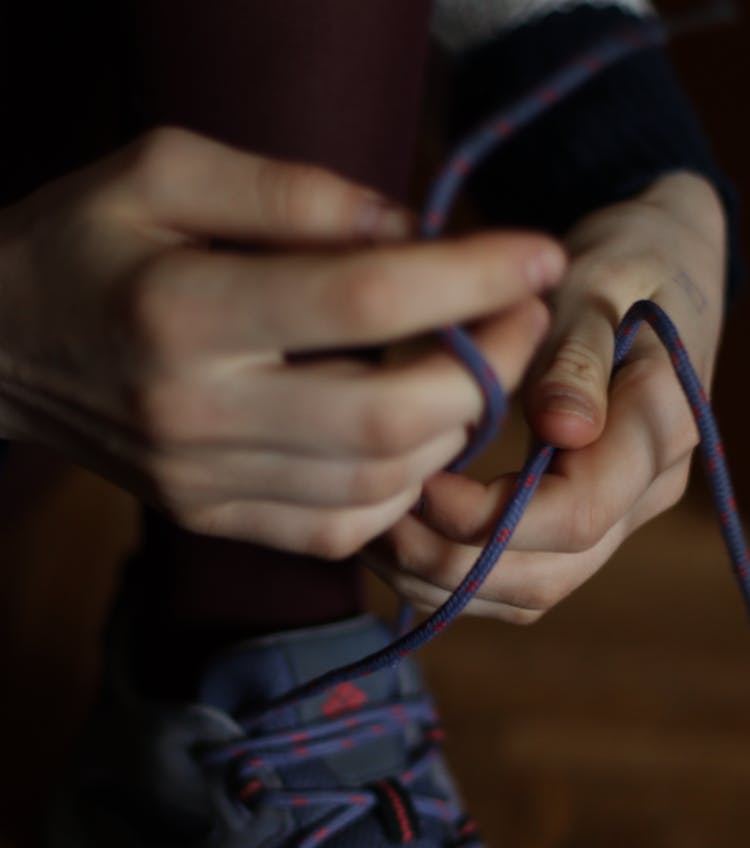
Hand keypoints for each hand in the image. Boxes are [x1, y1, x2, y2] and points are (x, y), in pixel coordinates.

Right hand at [0, 126, 563, 554]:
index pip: (361, 300)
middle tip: (520, 318)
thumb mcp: (165, 170)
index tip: (535, 252)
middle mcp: (197, 413)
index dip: (471, 278)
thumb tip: (411, 232)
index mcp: (182, 309)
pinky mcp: (211, 517)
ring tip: (471, 371)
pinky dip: (399, 489)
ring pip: (376, 488)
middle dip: (486, 372)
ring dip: (452, 432)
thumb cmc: (83, 243)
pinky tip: (410, 436)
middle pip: (389, 418)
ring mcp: (203, 482)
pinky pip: (336, 530)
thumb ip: (291, 192)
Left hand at [366, 171, 726, 621]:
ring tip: (372, 533)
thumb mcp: (601, 284)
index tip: (419, 481)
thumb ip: (578, 356)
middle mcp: (642, 493)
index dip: (488, 518)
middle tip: (375, 515)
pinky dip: (451, 576)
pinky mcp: (578, 524)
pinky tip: (397, 539)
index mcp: (657, 434)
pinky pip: (515, 582)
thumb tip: (564, 428)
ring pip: (526, 593)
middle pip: (544, 576)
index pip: (575, 516)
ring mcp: (614, 518)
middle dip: (448, 561)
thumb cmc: (625, 261)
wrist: (659, 266)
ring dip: (441, 580)